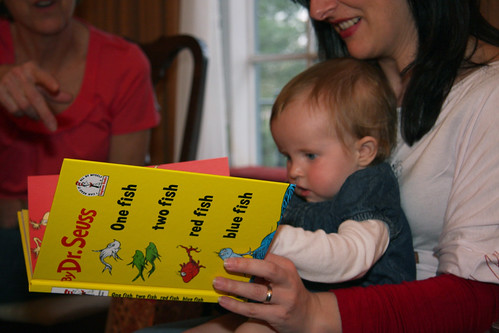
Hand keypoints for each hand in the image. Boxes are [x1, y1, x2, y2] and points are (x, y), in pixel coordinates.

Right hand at [0, 61, 72, 130]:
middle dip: (45, 114)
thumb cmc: (24, 80)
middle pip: (35, 98)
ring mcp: (7, 81)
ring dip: (33, 115)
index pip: (42, 75)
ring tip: (36, 116)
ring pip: (25, 106)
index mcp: (32, 68)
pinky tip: (21, 111)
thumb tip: (70, 98)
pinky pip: (14, 109)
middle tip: (53, 128)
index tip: (56, 88)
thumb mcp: (38, 82)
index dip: (49, 81)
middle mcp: (20, 73)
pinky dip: (20, 114)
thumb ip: (53, 92)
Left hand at [213, 253, 341, 332]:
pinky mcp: (278, 316)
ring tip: (217, 283)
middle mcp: (288, 282)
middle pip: (267, 270)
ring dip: (234, 287)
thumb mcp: (282, 276)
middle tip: (225, 264)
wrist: (308, 315)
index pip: (267, 256)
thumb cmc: (288, 291)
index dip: (249, 255)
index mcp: (286, 267)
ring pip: (256, 292)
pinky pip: (253, 309)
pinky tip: (223, 300)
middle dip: (245, 266)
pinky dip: (236, 305)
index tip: (230, 252)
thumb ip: (265, 267)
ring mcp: (285, 300)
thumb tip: (238, 257)